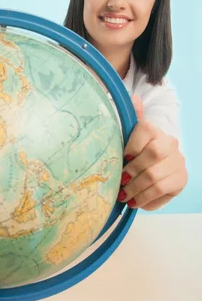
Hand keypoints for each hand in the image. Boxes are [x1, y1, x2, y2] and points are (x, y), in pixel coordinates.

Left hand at [118, 96, 187, 210]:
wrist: (157, 166)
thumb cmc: (136, 151)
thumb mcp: (130, 136)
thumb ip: (132, 118)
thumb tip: (134, 99)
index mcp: (154, 129)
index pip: (144, 130)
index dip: (130, 145)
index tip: (121, 158)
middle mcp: (169, 143)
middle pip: (153, 153)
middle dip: (133, 170)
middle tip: (120, 181)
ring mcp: (177, 161)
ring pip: (155, 175)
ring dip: (135, 188)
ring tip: (123, 196)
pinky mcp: (180, 179)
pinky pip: (162, 190)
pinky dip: (145, 198)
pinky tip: (135, 202)